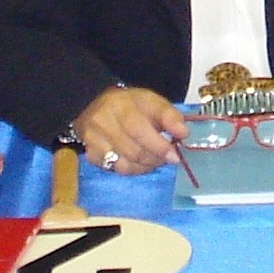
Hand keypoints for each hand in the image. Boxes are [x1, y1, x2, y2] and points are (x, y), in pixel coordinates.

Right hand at [72, 86, 187, 175]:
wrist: (97, 104)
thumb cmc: (130, 105)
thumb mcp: (152, 102)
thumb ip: (170, 116)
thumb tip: (183, 132)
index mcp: (119, 105)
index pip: (137, 129)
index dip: (158, 145)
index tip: (174, 156)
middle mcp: (102, 121)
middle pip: (132, 150)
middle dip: (154, 158)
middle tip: (166, 157)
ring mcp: (93, 139)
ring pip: (123, 164)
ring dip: (144, 166)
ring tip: (153, 158)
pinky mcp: (90, 153)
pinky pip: (114, 170)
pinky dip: (131, 169)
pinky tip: (137, 162)